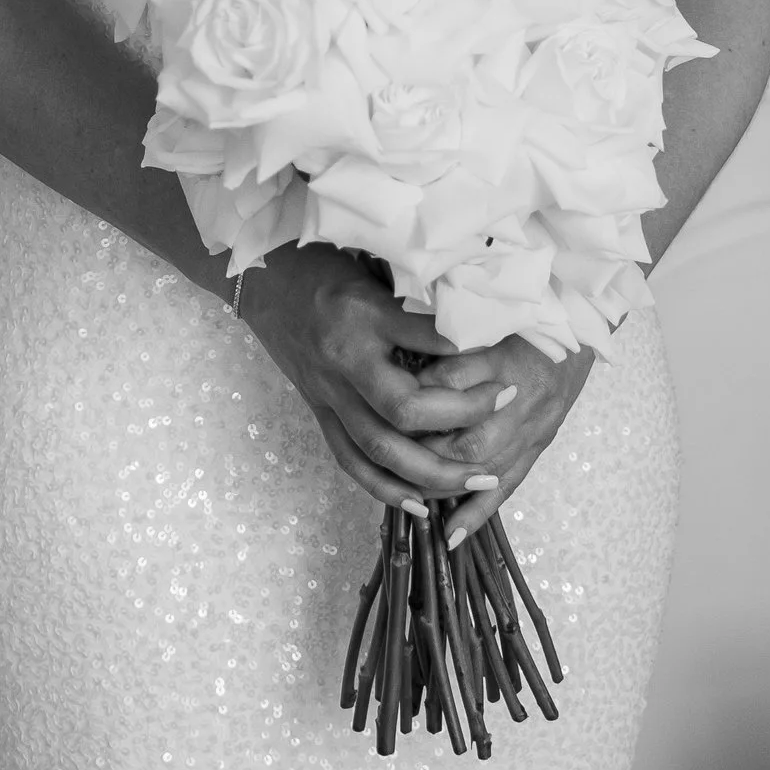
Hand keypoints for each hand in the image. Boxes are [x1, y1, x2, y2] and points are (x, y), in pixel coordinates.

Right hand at [233, 248, 589, 521]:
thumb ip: (420, 294)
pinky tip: (423, 505)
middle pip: (405, 409)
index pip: (424, 340)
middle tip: (506, 404)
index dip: (469, 351)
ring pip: (381, 448)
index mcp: (361, 316)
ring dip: (434, 472)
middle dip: (462, 416)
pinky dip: (387, 489)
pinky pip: (352, 461)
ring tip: (480, 479)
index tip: (507, 354)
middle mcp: (344, 362)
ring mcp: (329, 394)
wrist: (263, 280)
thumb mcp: (374, 265)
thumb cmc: (324, 264)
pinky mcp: (321, 412)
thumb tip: (480, 313)